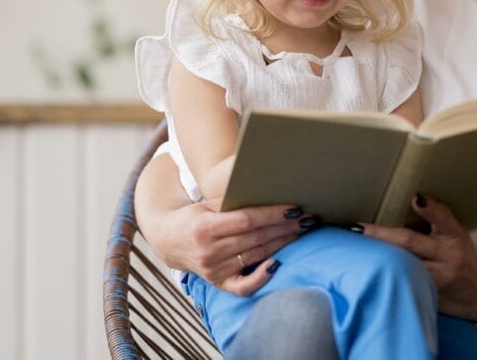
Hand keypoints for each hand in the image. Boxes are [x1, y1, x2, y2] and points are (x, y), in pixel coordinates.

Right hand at [149, 201, 312, 295]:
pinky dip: (262, 277)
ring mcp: (213, 270)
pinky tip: (278, 264)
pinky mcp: (217, 282)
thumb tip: (269, 190)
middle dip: (285, 228)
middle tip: (308, 219)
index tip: (295, 209)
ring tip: (301, 232)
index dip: (273, 215)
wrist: (167, 240)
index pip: (248, 220)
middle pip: (256, 238)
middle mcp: (208, 251)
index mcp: (205, 227)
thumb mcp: (207, 203)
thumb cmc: (194, 216)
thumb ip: (233, 201)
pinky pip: (244, 286)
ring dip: (282, 244)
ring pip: (255, 256)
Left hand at [358, 195, 476, 319]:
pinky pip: (401, 285)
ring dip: (377, 257)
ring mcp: (437, 281)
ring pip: (402, 266)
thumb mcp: (458, 233)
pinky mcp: (428, 298)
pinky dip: (383, 276)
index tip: (414, 199)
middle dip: (382, 235)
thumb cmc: (464, 257)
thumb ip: (437, 218)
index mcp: (454, 238)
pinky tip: (364, 271)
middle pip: (410, 243)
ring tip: (354, 246)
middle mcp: (447, 259)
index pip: (443, 219)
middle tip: (357, 226)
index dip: (430, 209)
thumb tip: (412, 199)